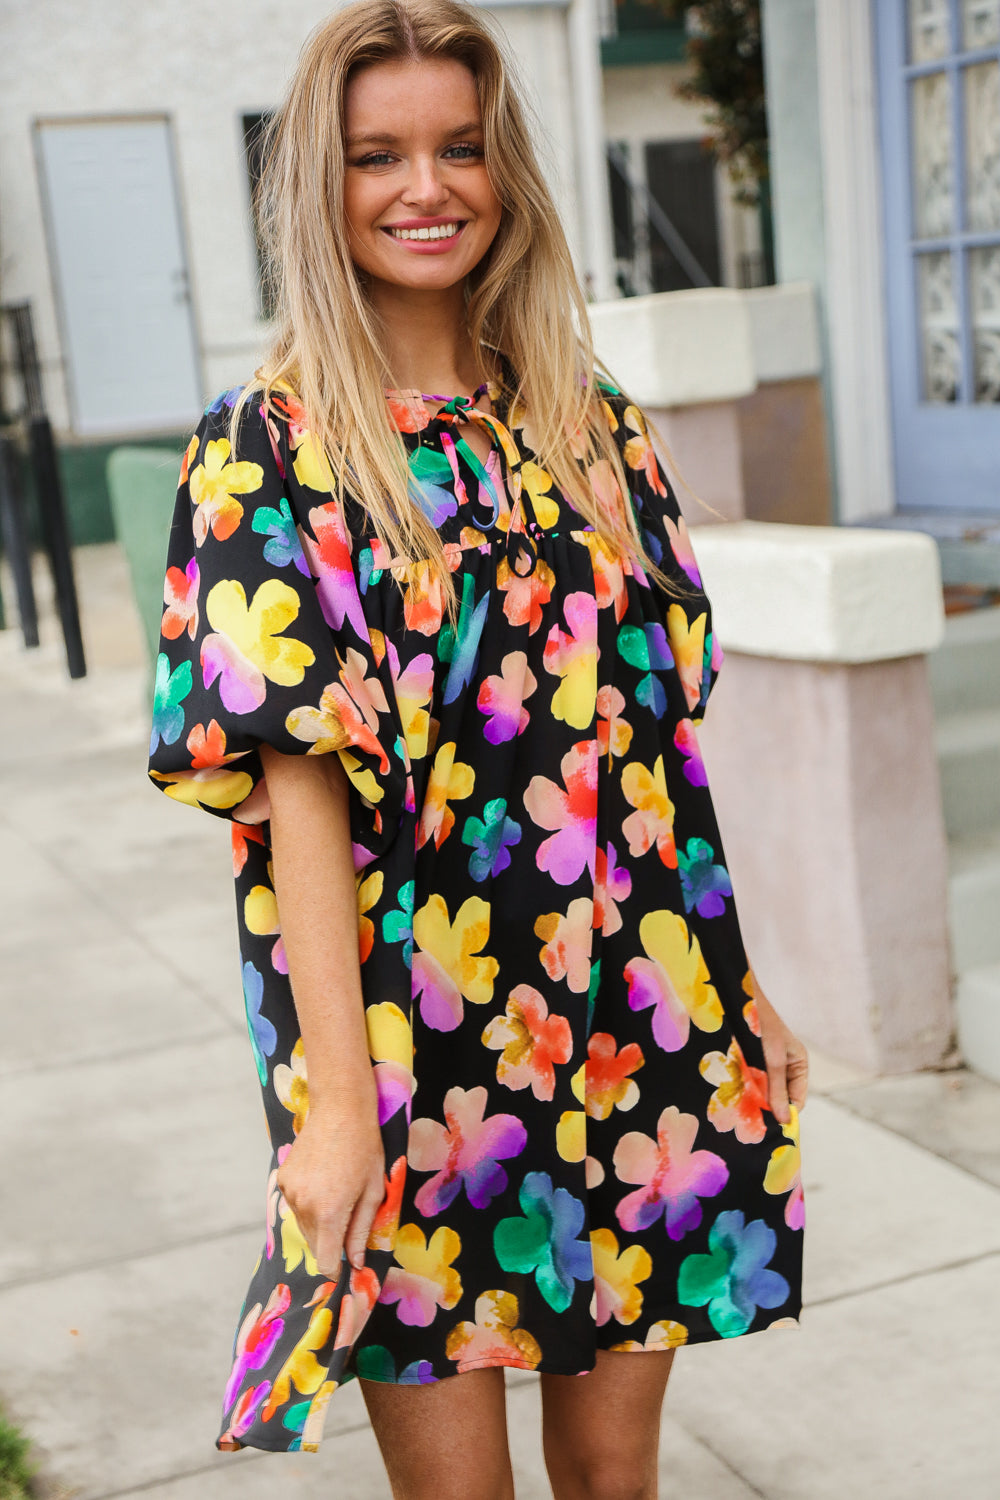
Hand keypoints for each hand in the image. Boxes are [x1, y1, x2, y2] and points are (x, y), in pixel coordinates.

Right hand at [276, 1102, 385, 1276]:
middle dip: (331, 1242)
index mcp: (329, 1213)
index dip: (337, 1267)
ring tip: (337, 1192)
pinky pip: (295, 1204)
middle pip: (314, 1245)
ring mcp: (289, 1191)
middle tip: (350, 1216)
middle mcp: (304, 1206)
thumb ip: (361, 1231)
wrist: (340, 1109)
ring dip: (319, 1222)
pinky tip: (323, 1180)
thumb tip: (356, 1263)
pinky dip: (308, 1202)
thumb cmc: (365, 1149)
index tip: (347, 1264)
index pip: (325, 1262)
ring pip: (303, 1225)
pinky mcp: (282, 1178)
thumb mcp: (373, 1192)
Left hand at [750, 970, 808, 1125]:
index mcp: (799, 1065)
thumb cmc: (761, 1024)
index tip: (769, 1127)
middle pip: (779, 1098)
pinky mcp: (750, 1061)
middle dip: (767, 1107)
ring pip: (763, 1091)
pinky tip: (733, 1092)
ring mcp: (767, 1064)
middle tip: (750, 1118)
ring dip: (753, 1097)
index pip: (796, 1101)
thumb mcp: (772, 1059)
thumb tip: (785, 1120)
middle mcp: (785, 1066)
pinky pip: (750, 1082)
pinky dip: (744, 1087)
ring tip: (740, 1104)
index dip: (784, 1114)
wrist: (737, 997)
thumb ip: (777, 1089)